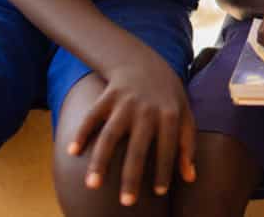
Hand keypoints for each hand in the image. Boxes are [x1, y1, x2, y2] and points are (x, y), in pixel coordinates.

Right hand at [68, 52, 195, 205]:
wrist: (142, 61)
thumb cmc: (167, 95)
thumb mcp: (184, 112)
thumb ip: (187, 143)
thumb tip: (190, 178)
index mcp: (169, 114)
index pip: (167, 148)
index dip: (164, 170)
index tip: (158, 192)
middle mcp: (147, 109)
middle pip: (138, 148)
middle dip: (132, 176)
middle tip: (126, 202)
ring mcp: (125, 102)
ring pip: (110, 135)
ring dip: (100, 161)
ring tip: (92, 185)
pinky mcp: (107, 96)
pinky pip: (93, 116)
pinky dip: (82, 132)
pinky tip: (72, 152)